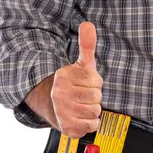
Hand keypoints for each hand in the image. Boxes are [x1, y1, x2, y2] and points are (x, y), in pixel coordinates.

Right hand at [24, 22, 102, 137]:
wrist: (55, 107)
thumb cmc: (74, 85)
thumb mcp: (81, 64)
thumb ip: (86, 45)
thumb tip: (88, 25)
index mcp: (63, 76)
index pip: (96, 81)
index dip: (95, 83)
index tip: (86, 83)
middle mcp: (59, 93)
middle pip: (96, 97)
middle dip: (95, 97)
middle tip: (84, 96)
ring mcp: (61, 111)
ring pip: (95, 111)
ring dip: (93, 110)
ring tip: (82, 106)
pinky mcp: (66, 127)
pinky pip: (92, 125)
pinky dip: (90, 123)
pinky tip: (81, 117)